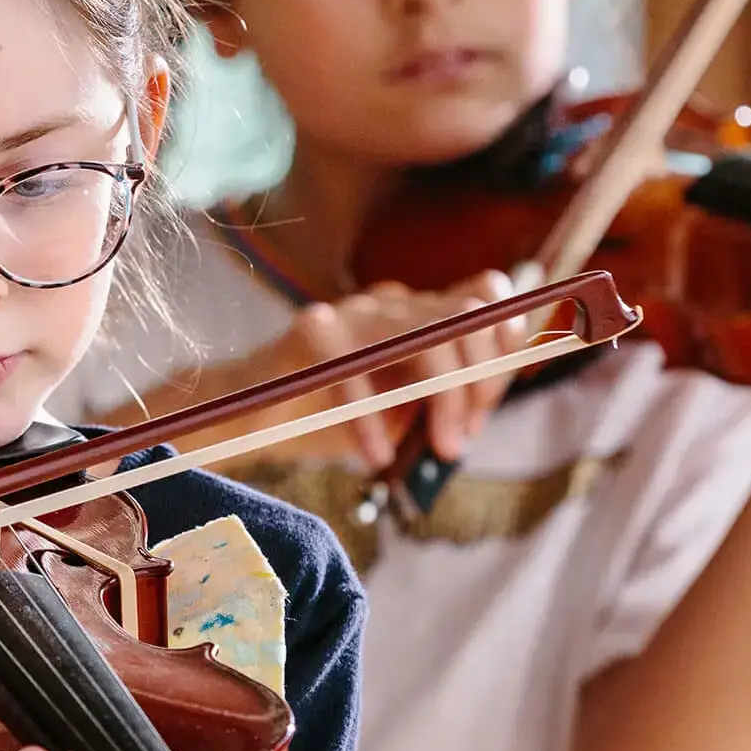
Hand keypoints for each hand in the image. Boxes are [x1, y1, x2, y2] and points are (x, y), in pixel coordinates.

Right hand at [250, 269, 527, 466]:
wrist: (245, 418)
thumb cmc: (325, 417)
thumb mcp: (397, 413)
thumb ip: (439, 403)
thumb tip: (480, 413)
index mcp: (415, 316)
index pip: (483, 296)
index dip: (504, 339)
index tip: (489, 401)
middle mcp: (389, 304)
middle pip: (467, 315)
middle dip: (479, 381)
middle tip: (457, 441)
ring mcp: (351, 312)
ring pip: (430, 336)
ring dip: (444, 399)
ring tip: (437, 448)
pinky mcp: (312, 332)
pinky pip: (361, 371)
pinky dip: (374, 419)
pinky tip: (372, 454)